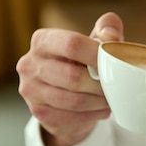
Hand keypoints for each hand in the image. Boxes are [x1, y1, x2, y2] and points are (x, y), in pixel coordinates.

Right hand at [16, 12, 123, 145]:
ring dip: (98, 101)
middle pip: (72, 76)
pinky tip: (101, 109)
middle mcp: (29, 64)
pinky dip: (92, 114)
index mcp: (42, 41)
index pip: (72, 44)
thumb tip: (111, 36)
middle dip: (100, 83)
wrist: (64, 93)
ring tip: (110, 97)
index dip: (97, 54)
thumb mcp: (94, 41)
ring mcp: (30, 90)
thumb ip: (107, 28)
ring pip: (73, 100)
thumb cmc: (82, 61)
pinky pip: (71, 117)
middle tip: (115, 85)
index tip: (114, 61)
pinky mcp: (38, 113)